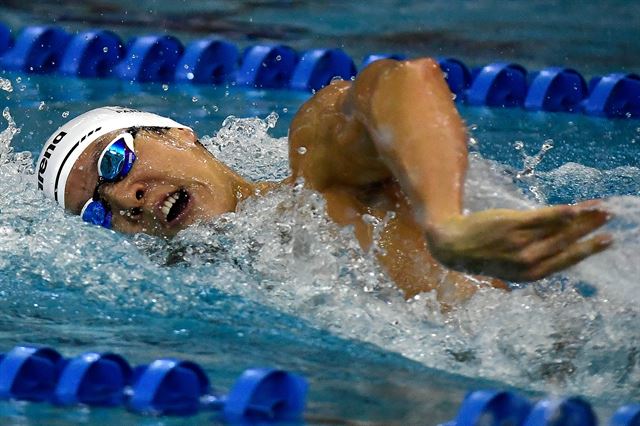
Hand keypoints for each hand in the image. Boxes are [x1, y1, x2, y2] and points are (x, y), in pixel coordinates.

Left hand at [424, 201, 611, 280]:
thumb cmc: (484, 254)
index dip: (588, 250)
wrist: (452, 245)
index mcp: (531, 274)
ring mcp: (521, 242)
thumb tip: (559, 250)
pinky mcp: (512, 224)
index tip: (607, 241)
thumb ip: (534, 260)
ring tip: (599, 208)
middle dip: (591, 229)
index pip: (567, 259)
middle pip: (567, 241)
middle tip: (610, 217)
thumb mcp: (510, 267)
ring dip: (582, 218)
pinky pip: (541, 218)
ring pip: (558, 229)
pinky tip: (574, 208)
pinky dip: (559, 214)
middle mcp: (529, 260)